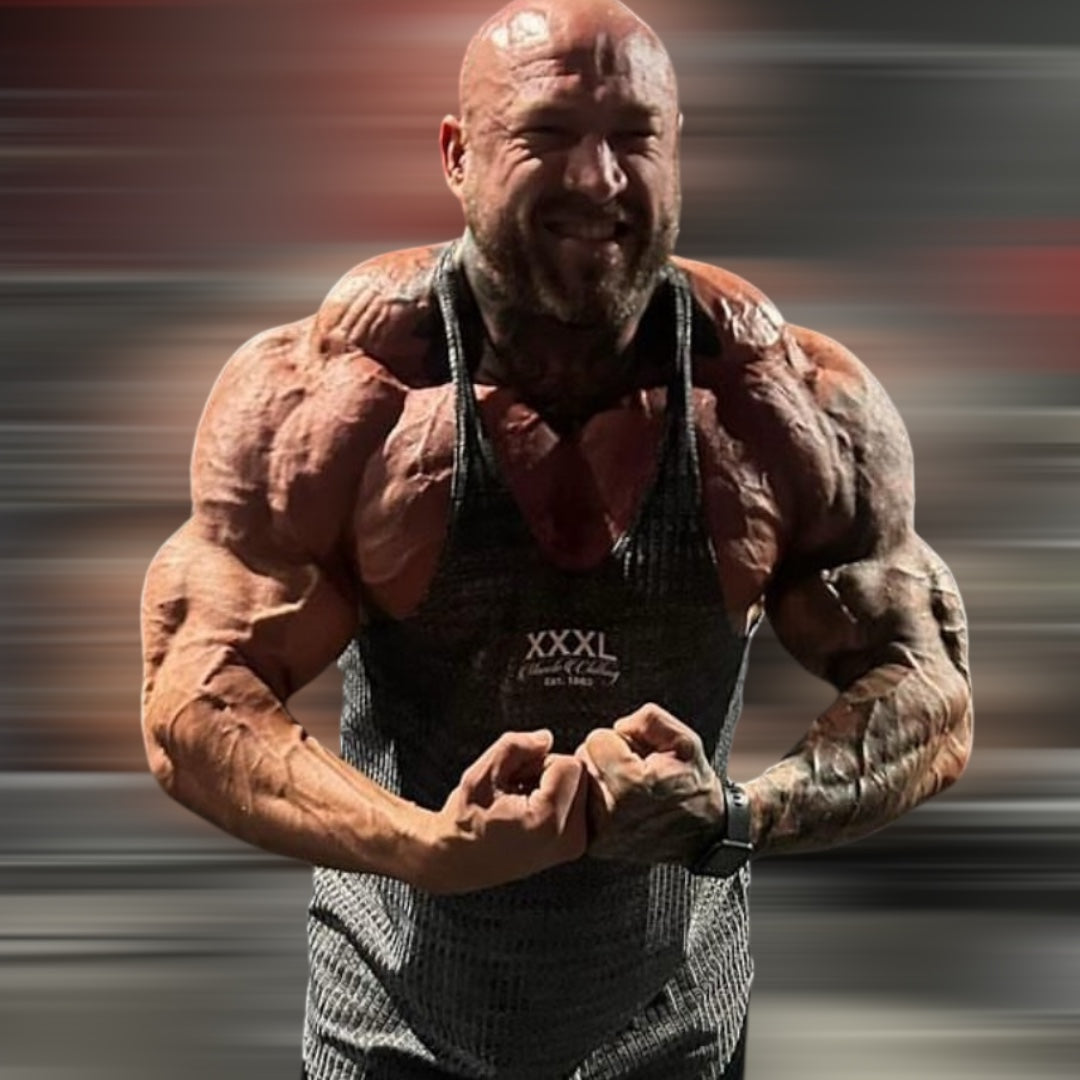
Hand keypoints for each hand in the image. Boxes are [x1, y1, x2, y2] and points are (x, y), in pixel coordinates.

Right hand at [418, 729, 588, 892]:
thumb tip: (546, 738)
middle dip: (550, 773)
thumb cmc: (465, 823)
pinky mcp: (575, 847)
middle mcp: (569, 839)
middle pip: (580, 775)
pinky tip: (533, 812)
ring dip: (555, 786)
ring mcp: (575, 846)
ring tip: (523, 803)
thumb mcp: (480, 776)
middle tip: (518, 791)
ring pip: (581, 788)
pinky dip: (559, 800)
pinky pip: (579, 803)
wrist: (459, 862)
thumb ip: (515, 747)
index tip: (516, 781)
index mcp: (548, 822)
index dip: (539, 763)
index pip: (570, 765)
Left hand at [575, 703, 724, 863]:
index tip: (638, 755)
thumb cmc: (694, 786)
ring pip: (581, 783)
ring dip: (600, 779)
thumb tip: (619, 726)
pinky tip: (620, 804)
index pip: (597, 739)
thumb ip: (648, 720)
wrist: (705, 833)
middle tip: (635, 771)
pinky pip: (582, 806)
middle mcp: (612, 810)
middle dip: (607, 758)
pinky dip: (596, 801)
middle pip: (584, 760)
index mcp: (630, 783)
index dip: (620, 740)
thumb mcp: (685, 740)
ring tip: (629, 788)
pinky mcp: (598, 844)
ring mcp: (603, 831)